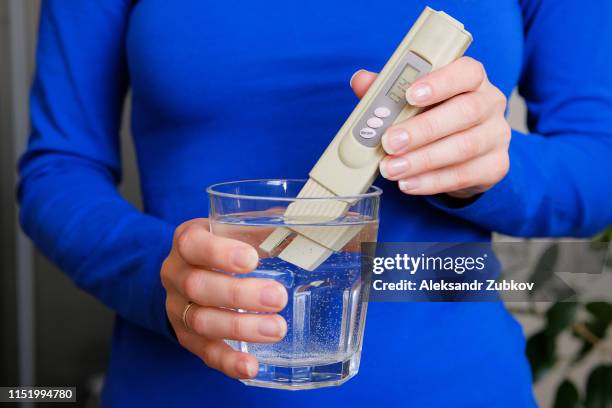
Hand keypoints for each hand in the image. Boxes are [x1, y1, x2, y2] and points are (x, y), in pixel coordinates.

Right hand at [161, 218, 287, 378]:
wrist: (187, 272)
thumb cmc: (222, 245)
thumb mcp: (234, 229)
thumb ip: (265, 227)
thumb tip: (314, 226)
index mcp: (187, 241)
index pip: (193, 245)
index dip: (219, 253)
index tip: (251, 259)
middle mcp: (176, 274)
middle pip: (198, 286)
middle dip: (239, 294)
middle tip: (278, 297)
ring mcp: (178, 309)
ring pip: (202, 321)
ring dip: (240, 327)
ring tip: (277, 329)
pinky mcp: (187, 337)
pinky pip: (204, 352)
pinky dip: (228, 361)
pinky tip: (251, 366)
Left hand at [351, 57, 510, 198]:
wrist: (464, 153)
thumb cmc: (435, 116)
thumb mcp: (414, 101)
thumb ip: (389, 90)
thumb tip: (361, 81)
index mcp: (472, 79)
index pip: (466, 72)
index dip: (439, 82)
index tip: (409, 95)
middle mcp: (490, 103)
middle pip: (464, 112)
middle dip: (423, 129)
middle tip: (390, 142)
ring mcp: (496, 136)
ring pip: (464, 146)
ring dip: (422, 160)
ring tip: (391, 168)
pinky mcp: (495, 166)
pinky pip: (465, 175)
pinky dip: (432, 181)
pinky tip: (408, 183)